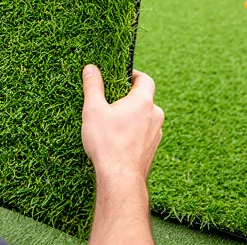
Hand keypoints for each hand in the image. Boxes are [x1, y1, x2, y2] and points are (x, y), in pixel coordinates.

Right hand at [81, 66, 163, 183]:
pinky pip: (144, 133)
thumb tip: (91, 68)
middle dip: (128, 98)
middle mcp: (155, 116)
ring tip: (112, 123)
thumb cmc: (107, 143)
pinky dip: (133, 132)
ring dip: (131, 117)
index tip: (120, 77)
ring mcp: (156, 134)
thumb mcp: (94, 110)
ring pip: (145, 118)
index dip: (133, 75)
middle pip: (144, 99)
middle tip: (111, 102)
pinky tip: (117, 140)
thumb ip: (93, 86)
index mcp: (143, 101)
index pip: (145, 79)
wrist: (120, 178)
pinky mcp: (152, 149)